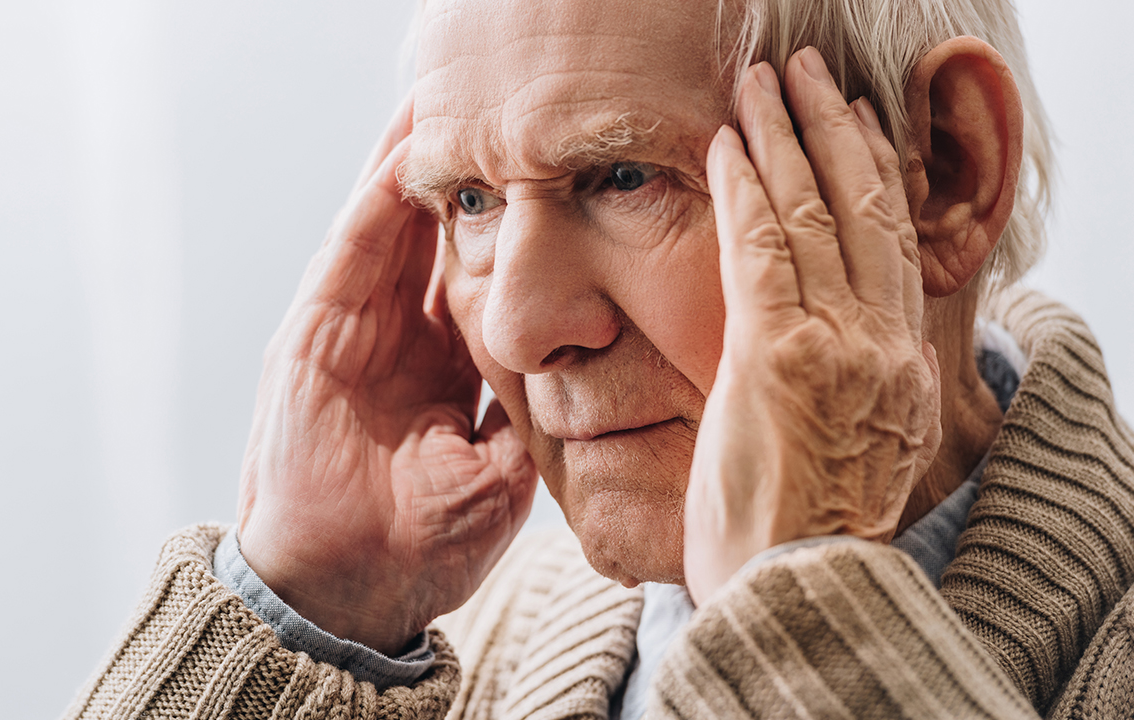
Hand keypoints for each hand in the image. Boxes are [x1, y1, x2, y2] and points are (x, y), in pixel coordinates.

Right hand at [236, 95, 536, 654]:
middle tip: (498, 113)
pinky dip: (377, 198)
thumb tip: (584, 373)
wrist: (344, 591)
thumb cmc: (424, 548)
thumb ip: (530, 416)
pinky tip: (405, 146)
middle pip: (437, 239)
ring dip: (418, 166)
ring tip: (447, 99)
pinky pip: (351, 251)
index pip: (481, 282)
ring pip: (394, 227)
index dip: (512, 230)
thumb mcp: (502, 475)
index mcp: (448, 374)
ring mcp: (354, 331)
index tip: (550, 178)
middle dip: (466, 180)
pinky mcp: (314, 332)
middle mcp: (402, 342)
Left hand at [684, 49, 941, 604]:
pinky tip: (728, 146)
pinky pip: (761, 248)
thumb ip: (864, 389)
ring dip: (786, 137)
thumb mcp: (863, 454)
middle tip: (808, 76)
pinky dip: (746, 189)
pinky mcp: (777, 357)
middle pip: (864, 211)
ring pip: (815, 214)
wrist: (798, 595)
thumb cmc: (808, 538)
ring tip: (765, 84)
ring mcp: (835, 346)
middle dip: (833, 131)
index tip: (854, 127)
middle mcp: (882, 345)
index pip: (892, 246)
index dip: (873, 176)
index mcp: (902, 367)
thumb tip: (857, 350)